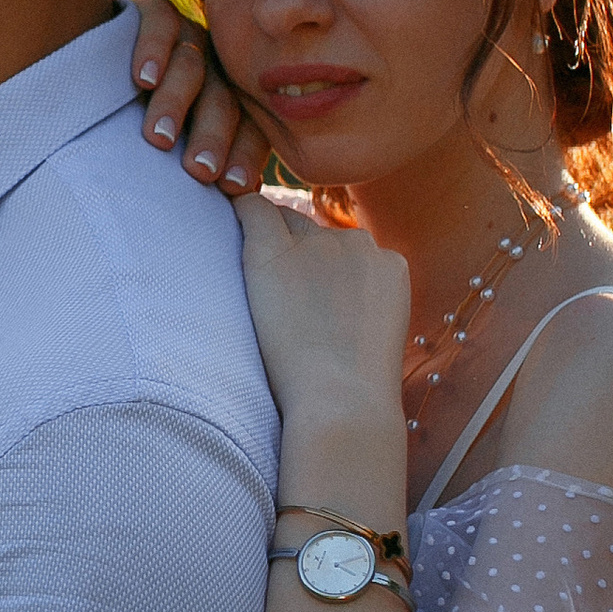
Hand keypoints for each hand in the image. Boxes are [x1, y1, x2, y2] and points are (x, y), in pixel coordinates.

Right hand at [129, 0, 275, 194]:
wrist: (97, 64)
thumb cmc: (136, 126)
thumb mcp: (173, 150)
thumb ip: (196, 169)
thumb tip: (231, 207)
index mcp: (230, 102)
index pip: (248, 129)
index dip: (242, 156)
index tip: (230, 186)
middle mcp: (214, 68)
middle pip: (223, 100)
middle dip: (212, 137)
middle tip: (198, 170)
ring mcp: (187, 38)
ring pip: (191, 67)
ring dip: (176, 104)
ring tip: (157, 137)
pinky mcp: (154, 13)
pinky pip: (160, 24)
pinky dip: (152, 51)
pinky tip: (142, 79)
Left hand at [234, 190, 411, 517]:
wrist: (341, 402)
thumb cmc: (353, 392)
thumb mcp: (372, 339)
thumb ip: (358, 308)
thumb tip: (328, 303)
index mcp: (389, 266)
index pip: (344, 247)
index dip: (318, 265)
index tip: (299, 292)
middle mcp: (358, 244)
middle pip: (313, 231)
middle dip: (293, 250)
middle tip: (271, 291)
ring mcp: (318, 244)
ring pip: (284, 220)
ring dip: (268, 240)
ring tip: (250, 276)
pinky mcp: (276, 250)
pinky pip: (253, 210)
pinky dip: (237, 212)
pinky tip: (223, 218)